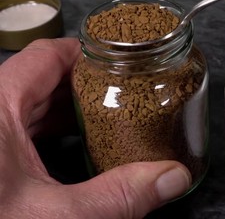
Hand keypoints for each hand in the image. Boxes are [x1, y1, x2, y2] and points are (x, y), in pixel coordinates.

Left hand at [0, 38, 190, 217]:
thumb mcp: (58, 215)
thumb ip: (120, 195)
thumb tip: (171, 177)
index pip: (46, 56)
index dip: (86, 53)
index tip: (118, 60)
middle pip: (43, 79)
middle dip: (87, 85)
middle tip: (125, 93)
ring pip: (32, 105)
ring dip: (71, 110)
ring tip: (108, 118)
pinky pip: (22, 129)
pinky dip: (52, 132)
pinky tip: (77, 146)